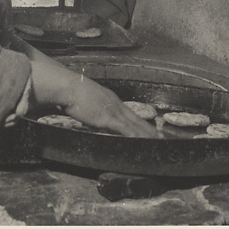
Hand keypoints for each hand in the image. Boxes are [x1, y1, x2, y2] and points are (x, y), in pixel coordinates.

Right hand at [30, 60, 158, 138]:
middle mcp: (115, 104)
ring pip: (135, 125)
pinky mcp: (108, 118)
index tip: (146, 127)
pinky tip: (143, 141)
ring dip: (146, 134)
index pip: (128, 112)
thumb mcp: (84, 99)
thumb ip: (90, 106)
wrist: (68, 87)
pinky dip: (135, 136)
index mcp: (110, 99)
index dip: (139, 121)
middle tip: (160, 137)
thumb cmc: (72, 92)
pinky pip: (126, 129)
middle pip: (136, 119)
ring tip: (157, 141)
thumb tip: (89, 110)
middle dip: (148, 129)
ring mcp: (113, 111)